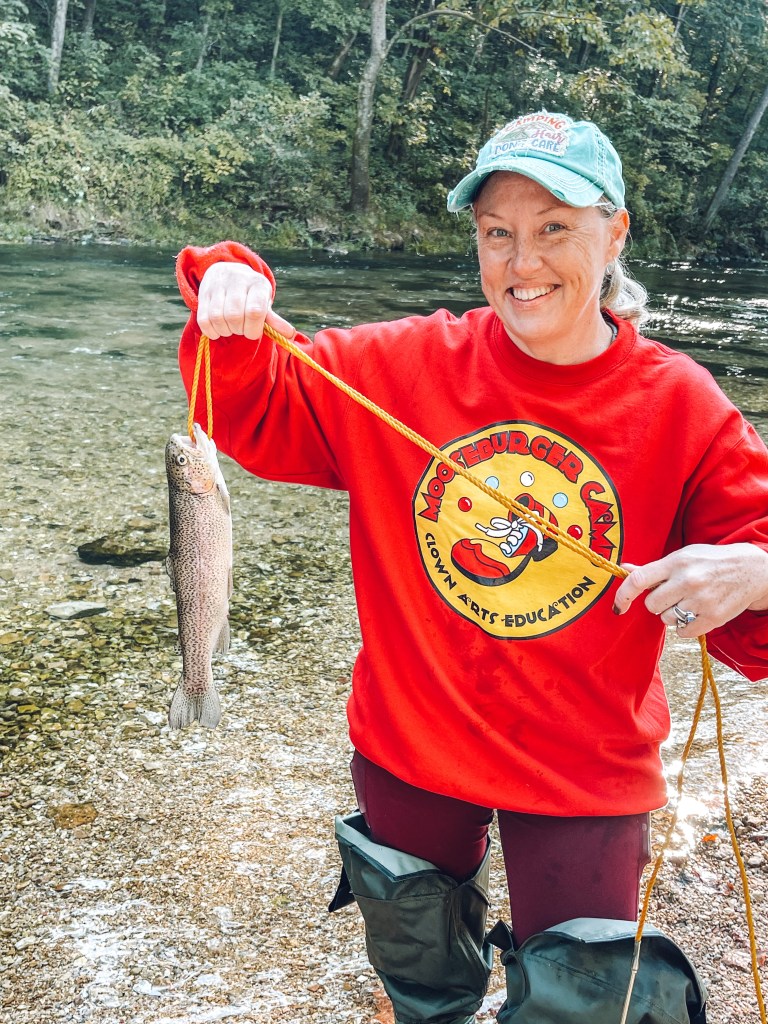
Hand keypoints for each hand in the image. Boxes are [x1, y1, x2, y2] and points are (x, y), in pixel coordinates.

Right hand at [197, 262, 295, 341]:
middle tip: (241, 329)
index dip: (253, 329)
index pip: (255, 311)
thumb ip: (274, 320)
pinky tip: (218, 330)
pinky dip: (211, 331)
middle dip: (239, 330)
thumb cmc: (250, 293)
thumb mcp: (264, 302)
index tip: (253, 332)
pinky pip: (203, 319)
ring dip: (225, 331)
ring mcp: (218, 285)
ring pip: (217, 318)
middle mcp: (237, 280)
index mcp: (257, 283)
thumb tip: (290, 335)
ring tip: (230, 328)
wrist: (227, 270)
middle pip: (235, 316)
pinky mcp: (204, 292)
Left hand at [613, 543, 767, 635]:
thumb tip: (624, 568)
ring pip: (665, 619)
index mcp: (676, 562)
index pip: (639, 580)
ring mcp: (700, 601)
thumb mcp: (683, 556)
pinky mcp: (712, 618)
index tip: (618, 607)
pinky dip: (685, 626)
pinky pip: (682, 632)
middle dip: (656, 603)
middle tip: (672, 595)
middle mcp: (687, 581)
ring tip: (688, 601)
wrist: (749, 570)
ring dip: (671, 614)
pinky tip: (696, 612)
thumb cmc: (710, 561)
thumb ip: (654, 567)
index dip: (622, 595)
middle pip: (651, 605)